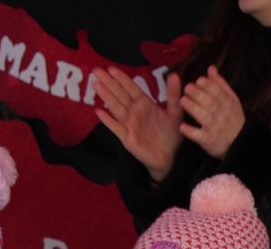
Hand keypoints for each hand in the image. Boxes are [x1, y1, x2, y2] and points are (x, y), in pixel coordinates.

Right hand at [95, 67, 184, 182]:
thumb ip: (173, 95)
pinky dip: (108, 121)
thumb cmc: (171, 135)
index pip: (131, 89)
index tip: (111, 68)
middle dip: (109, 83)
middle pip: (120, 95)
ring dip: (106, 97)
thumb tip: (174, 75)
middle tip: (96, 70)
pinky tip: (99, 112)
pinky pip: (116, 128)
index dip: (122, 79)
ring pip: (116, 108)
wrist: (170, 158)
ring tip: (96, 85)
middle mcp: (135, 112)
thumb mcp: (174, 113)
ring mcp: (129, 125)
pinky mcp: (128, 138)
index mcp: (145, 105)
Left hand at [180, 66, 245, 160]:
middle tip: (187, 88)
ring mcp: (216, 129)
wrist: (239, 144)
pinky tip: (182, 127)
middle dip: (198, 94)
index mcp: (228, 104)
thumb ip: (221, 85)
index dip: (208, 85)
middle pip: (210, 102)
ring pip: (204, 117)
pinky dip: (190, 132)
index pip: (218, 92)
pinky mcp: (209, 141)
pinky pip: (199, 136)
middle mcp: (222, 116)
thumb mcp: (231, 101)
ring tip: (182, 100)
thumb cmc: (232, 119)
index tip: (199, 80)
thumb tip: (211, 68)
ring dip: (192, 108)